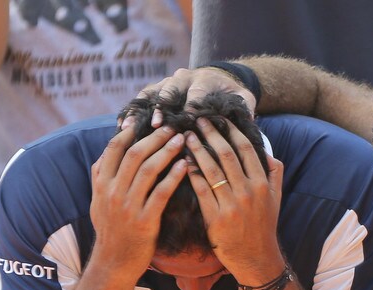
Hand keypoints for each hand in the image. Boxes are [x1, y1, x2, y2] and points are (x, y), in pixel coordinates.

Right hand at [88, 125, 187, 277]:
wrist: (114, 264)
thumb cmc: (111, 232)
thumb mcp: (97, 203)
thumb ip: (100, 179)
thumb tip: (103, 157)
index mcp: (101, 184)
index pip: (114, 149)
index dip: (130, 131)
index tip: (145, 120)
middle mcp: (112, 192)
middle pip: (134, 154)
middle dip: (154, 137)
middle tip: (171, 127)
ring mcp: (128, 206)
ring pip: (149, 170)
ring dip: (167, 151)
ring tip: (182, 140)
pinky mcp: (144, 220)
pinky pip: (161, 192)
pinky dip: (174, 176)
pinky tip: (185, 166)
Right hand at [122, 67, 258, 129]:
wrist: (221, 80)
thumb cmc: (233, 95)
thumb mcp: (244, 99)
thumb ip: (246, 107)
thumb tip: (249, 120)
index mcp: (204, 80)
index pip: (196, 94)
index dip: (191, 109)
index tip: (188, 123)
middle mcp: (182, 78)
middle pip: (168, 91)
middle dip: (162, 108)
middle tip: (157, 125)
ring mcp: (167, 83)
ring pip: (150, 94)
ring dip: (140, 111)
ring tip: (129, 127)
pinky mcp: (157, 91)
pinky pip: (142, 100)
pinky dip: (132, 112)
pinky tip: (122, 128)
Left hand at [184, 117, 285, 281]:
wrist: (256, 258)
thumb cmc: (264, 227)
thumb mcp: (276, 199)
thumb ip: (275, 173)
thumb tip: (268, 151)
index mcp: (262, 184)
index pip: (245, 149)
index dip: (231, 131)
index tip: (219, 119)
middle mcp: (248, 192)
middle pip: (226, 155)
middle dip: (211, 134)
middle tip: (198, 120)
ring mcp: (232, 205)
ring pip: (211, 169)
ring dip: (198, 149)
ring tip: (186, 136)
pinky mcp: (216, 218)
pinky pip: (201, 190)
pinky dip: (191, 173)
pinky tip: (182, 162)